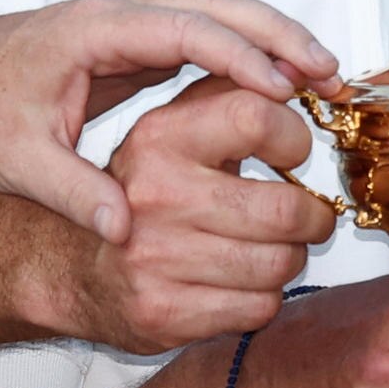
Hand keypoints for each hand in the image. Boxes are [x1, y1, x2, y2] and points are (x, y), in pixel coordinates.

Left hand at [0, 0, 342, 243]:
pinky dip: (249, 52)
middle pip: (217, 5)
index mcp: (94, 30)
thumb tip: (125, 233)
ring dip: (272, 39)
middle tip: (331, 75)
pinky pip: (207, 34)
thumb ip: (71, 193)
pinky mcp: (136, 39)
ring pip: (219, 12)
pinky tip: (280, 88)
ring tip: (324, 79)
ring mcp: (130, 21)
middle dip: (279, 35)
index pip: (184, 30)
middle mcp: (120, 13)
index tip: (284, 89)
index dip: (239, 56)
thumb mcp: (15, 162)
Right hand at [37, 77, 330, 351]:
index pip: (256, 118)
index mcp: (158, 139)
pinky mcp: (165, 313)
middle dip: (311, 217)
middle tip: (308, 216)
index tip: (293, 153)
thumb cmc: (141, 195)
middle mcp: (156, 197)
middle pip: (284, 209)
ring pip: (279, 263)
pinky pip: (260, 307)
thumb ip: (231, 97)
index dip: (294, 138)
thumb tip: (299, 75)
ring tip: (273, 248)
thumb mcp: (171, 131)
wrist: (77, 267)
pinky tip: (244, 282)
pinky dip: (266, 297)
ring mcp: (158, 260)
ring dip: (290, 258)